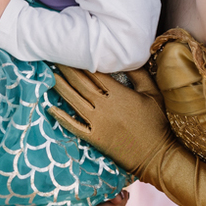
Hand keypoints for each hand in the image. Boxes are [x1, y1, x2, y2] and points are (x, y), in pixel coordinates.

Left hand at [48, 66, 173, 177]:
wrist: (157, 155)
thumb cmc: (157, 122)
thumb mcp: (152, 93)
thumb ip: (139, 74)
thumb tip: (126, 58)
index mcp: (118, 94)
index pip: (95, 72)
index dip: (82, 60)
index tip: (72, 50)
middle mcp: (104, 106)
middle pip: (81, 83)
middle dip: (67, 69)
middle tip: (54, 56)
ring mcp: (97, 122)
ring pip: (74, 100)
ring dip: (60, 87)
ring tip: (49, 74)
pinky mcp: (94, 138)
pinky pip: (74, 126)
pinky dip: (61, 117)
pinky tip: (50, 108)